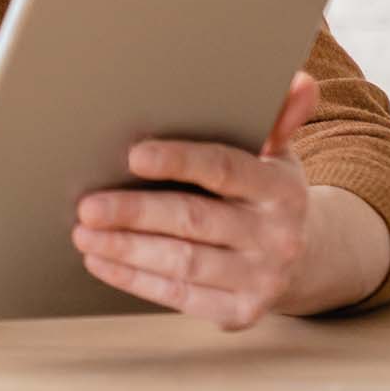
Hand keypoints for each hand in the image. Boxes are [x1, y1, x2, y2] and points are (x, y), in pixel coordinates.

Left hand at [72, 71, 320, 330]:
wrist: (305, 257)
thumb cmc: (267, 192)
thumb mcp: (277, 154)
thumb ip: (276, 118)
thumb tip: (298, 80)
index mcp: (281, 189)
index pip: (224, 169)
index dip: (178, 161)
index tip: (133, 155)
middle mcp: (276, 236)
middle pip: (193, 220)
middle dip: (134, 213)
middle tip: (87, 206)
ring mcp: (260, 278)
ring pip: (182, 262)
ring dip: (126, 249)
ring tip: (83, 233)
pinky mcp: (240, 310)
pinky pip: (179, 294)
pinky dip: (134, 279)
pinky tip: (101, 260)